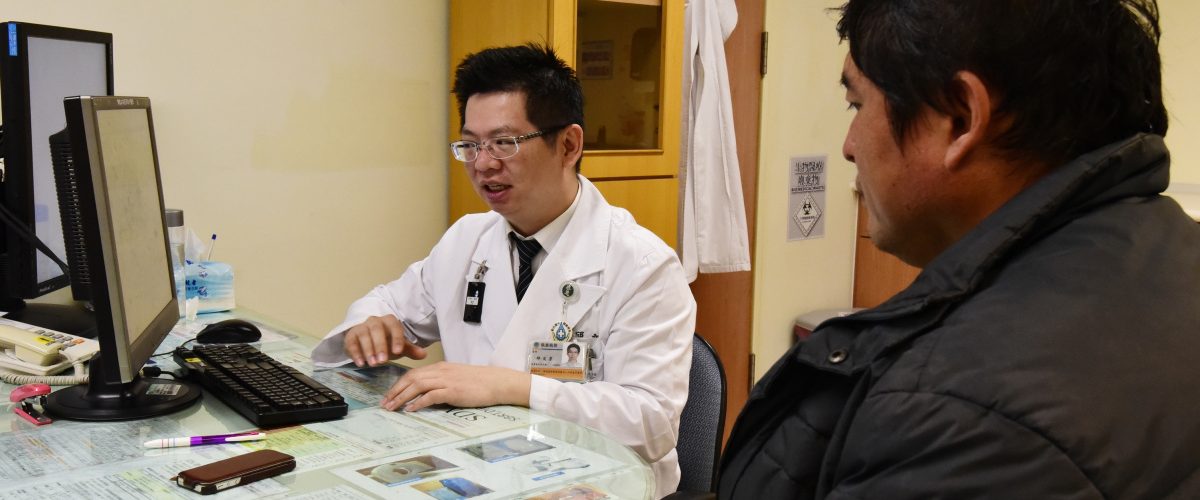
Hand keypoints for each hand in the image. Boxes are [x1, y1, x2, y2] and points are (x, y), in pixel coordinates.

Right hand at [343, 315, 427, 366]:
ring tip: (373, 364)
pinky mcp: (351, 335)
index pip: (394, 326)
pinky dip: (355, 353)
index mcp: (389, 321)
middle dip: (380, 345)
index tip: (398, 352)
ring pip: (363, 334)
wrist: (369, 341)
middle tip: (383, 361)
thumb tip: (423, 355)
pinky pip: (351, 342)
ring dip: (368, 350)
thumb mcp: (399, 346)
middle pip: (377, 329)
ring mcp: (362, 327)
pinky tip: (360, 363)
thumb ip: (410, 350)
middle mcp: (375, 321)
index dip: (396, 338)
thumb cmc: (387, 343)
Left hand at [381, 362, 530, 411]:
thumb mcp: (456, 378)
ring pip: (417, 385)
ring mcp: (446, 380)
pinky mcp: (453, 391)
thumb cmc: (479, 382)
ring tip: (392, 408)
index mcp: (440, 367)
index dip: (399, 384)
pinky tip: (411, 409)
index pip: (413, 373)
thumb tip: (426, 394)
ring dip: (402, 397)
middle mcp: (440, 371)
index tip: (389, 395)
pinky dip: (418, 402)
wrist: (497, 382)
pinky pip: (430, 395)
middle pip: (411, 378)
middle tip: (384, 403)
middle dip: (395, 391)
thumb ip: (441, 382)